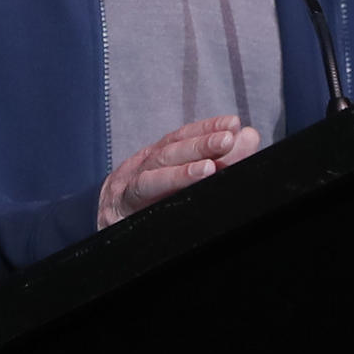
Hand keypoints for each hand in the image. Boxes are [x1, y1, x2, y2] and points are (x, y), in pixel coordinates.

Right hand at [96, 114, 261, 229]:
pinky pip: (139, 202)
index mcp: (155, 159)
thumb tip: (250, 136)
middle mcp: (138, 170)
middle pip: (168, 153)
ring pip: (152, 177)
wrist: (102, 229)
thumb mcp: (182, 178)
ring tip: (210, 168)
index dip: (205, 129)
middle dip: (199, 145)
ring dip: (181, 171)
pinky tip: (181, 197)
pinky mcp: (119, 216)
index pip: (180, 138)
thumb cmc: (148, 203)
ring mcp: (125, 193)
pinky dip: (160, 194)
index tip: (233, 124)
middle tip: (229, 138)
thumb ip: (220, 159)